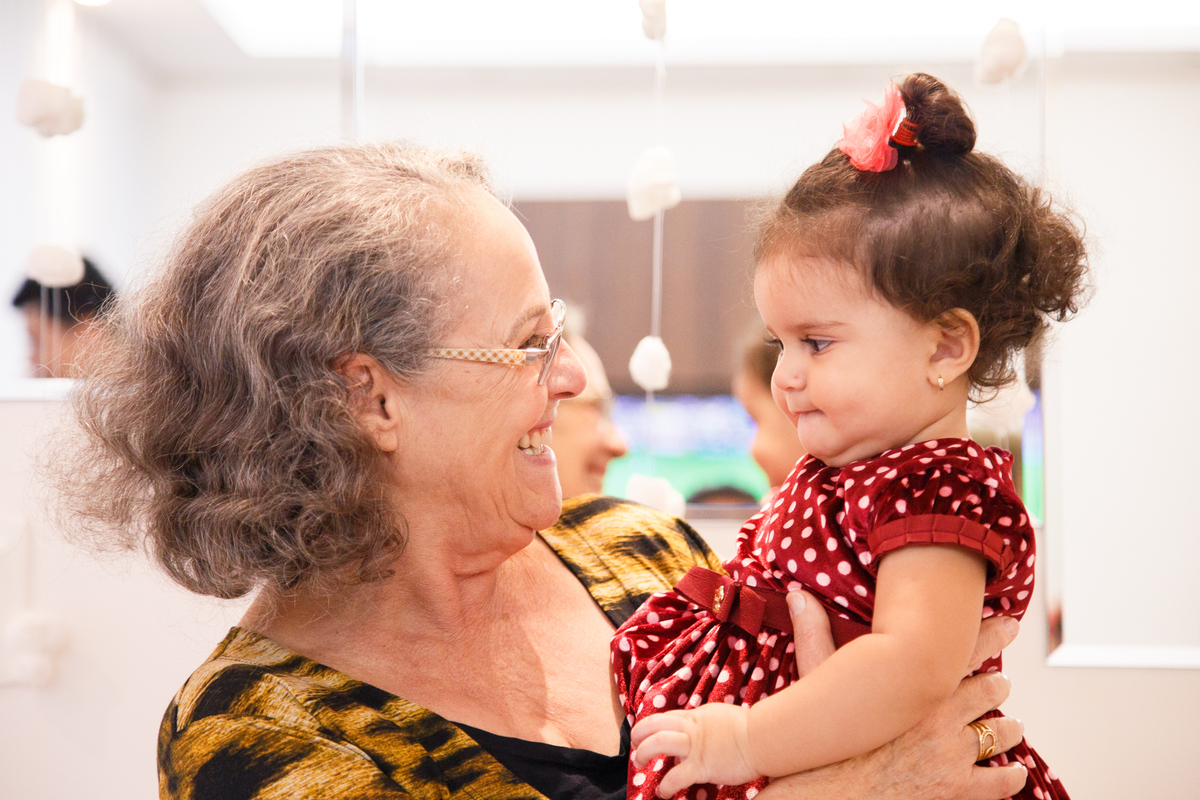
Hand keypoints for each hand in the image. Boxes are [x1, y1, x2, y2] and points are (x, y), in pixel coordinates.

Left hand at [631, 703, 758, 797]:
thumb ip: (704, 722)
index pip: (665, 718)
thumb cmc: (748, 729)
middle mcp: (691, 729)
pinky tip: (663, 792)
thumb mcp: (719, 716)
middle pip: (654, 725)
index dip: (651, 726)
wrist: (762, 739)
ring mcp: (695, 747)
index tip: (645, 735)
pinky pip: (676, 777)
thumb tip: (698, 729)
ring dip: (643, 753)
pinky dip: (665, 786)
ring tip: (640, 763)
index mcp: (695, 717)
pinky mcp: (701, 767)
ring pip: (658, 743)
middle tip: (635, 745)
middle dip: (638, 735)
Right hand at [759, 601, 1027, 799]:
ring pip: (999, 734)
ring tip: (1013, 725)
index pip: (964, 650)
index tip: (1009, 624)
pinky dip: (1010, 776)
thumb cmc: (820, 742)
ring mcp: (952, 756)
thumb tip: (796, 596)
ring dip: (1009, 728)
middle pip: (989, 690)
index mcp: (913, 686)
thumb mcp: (815, 685)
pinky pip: (999, 782)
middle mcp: (940, 717)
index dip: (992, 634)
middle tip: (1003, 682)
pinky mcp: (957, 790)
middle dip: (998, 685)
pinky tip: (1013, 773)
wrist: (828, 796)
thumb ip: (813, 636)